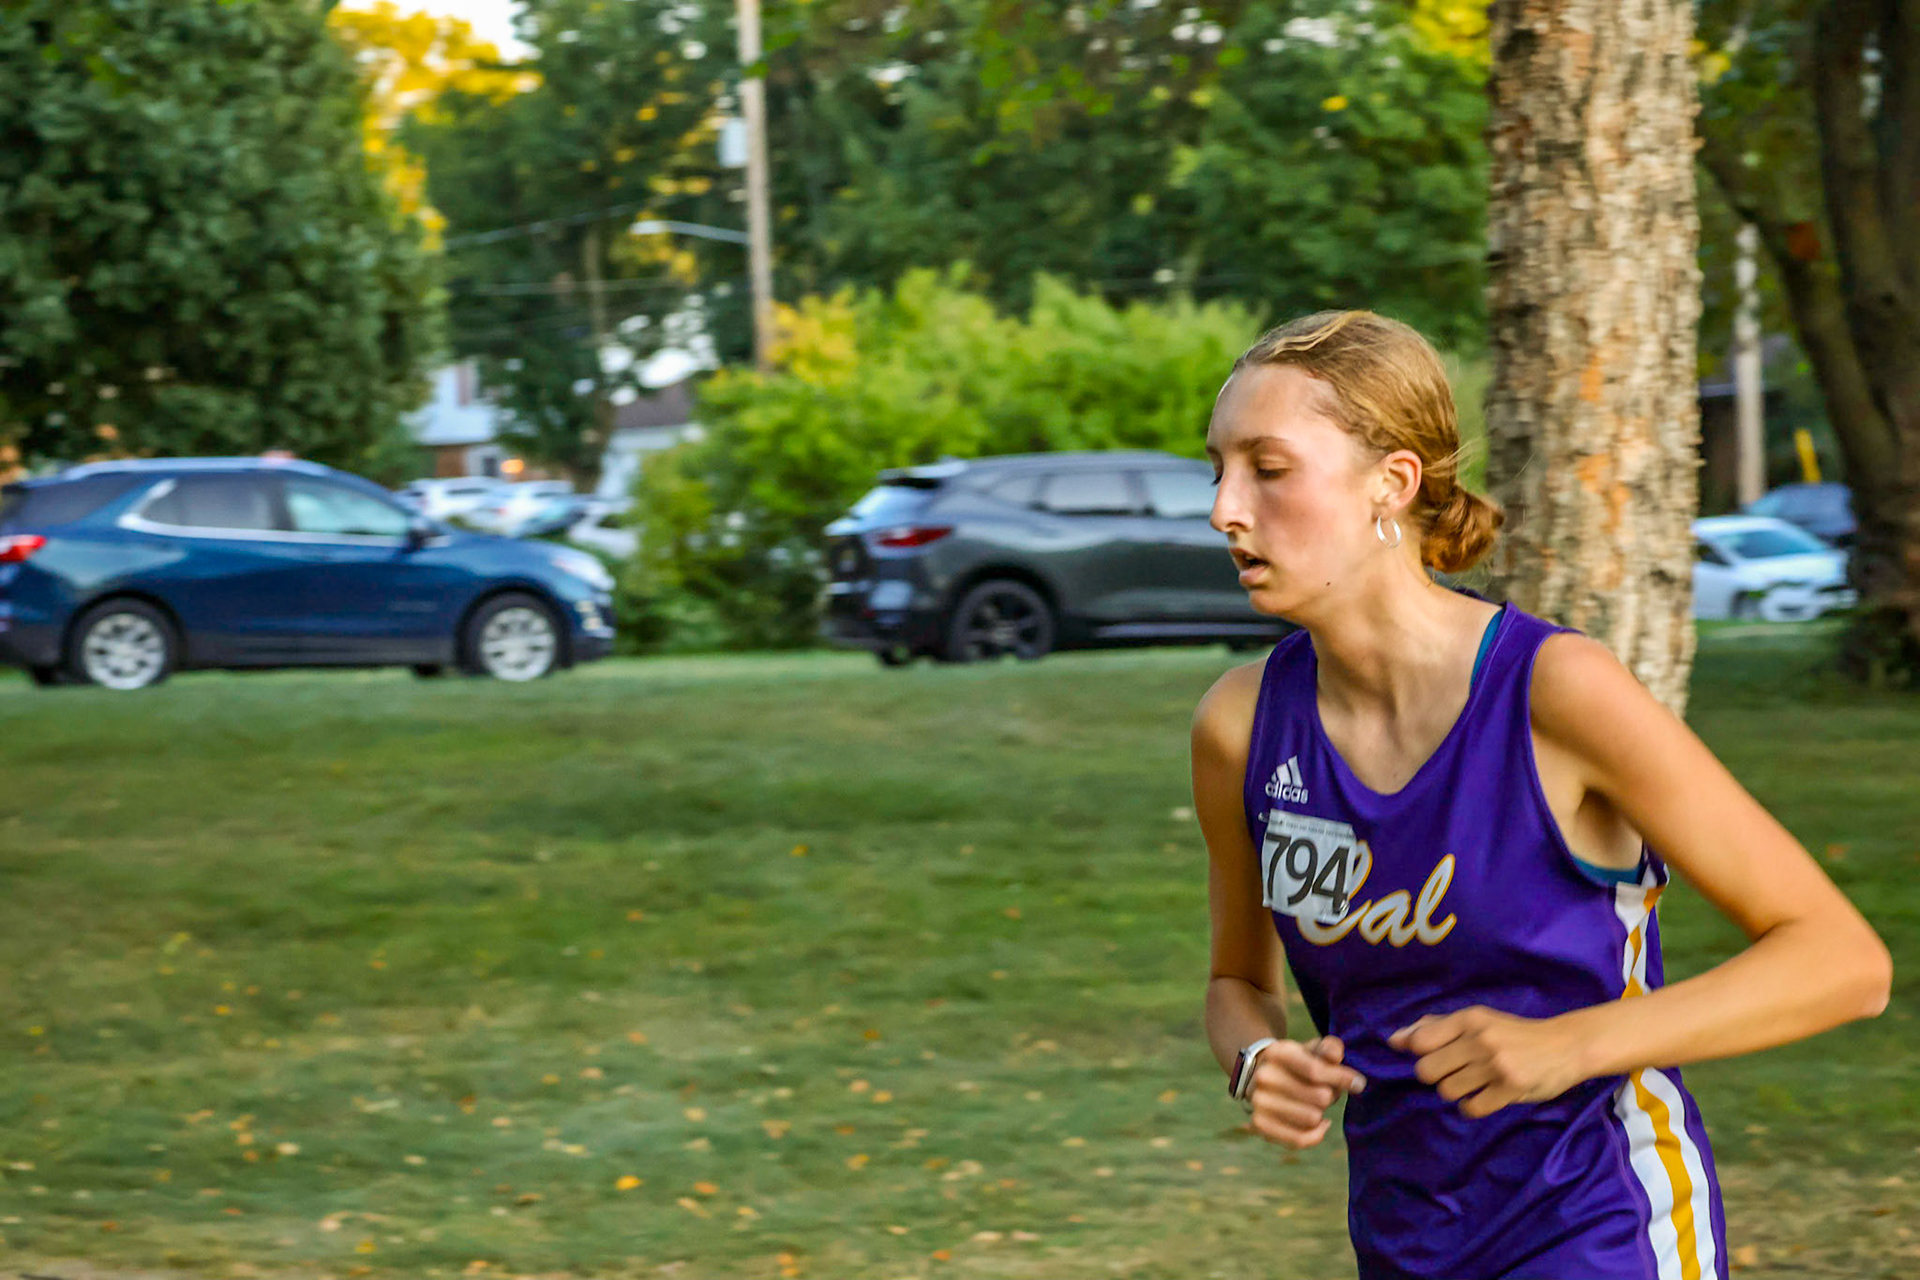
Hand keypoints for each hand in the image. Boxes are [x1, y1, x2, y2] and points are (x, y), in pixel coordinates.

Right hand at [1245, 1036, 1367, 1149]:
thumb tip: (1335, 1056)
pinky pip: (1299, 1139)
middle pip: (1319, 1097)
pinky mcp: (1260, 1125)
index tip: (1359, 1083)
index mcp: (1277, 1053)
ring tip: (1316, 1105)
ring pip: (1311, 1118)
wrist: (1264, 1076)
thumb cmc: (1299, 1063)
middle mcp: (1263, 1077)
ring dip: (1321, 1114)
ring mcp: (1259, 1102)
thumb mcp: (1313, 1050)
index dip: (1342, 1079)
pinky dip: (1316, 1134)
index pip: (1316, 1071)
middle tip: (1327, 1092)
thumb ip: (1329, 1048)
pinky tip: (1320, 1124)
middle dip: (1331, 1096)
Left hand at [1388, 1006, 1587, 1117]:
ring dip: (1457, 1091)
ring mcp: (1496, 1066)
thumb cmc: (1514, 1033)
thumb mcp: (1478, 1020)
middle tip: (1457, 1072)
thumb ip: (1436, 1027)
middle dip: (1436, 1075)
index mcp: (1469, 1019)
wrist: (1566, 1046)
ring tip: (1476, 1083)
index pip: (1420, 1042)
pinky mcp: (1511, 1089)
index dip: (1420, 1054)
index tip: (1436, 1055)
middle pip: (1426, 1071)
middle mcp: (1480, 1040)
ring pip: (1447, 1091)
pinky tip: (1486, 1096)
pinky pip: (1471, 1109)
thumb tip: (1396, 1039)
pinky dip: (1473, 1106)